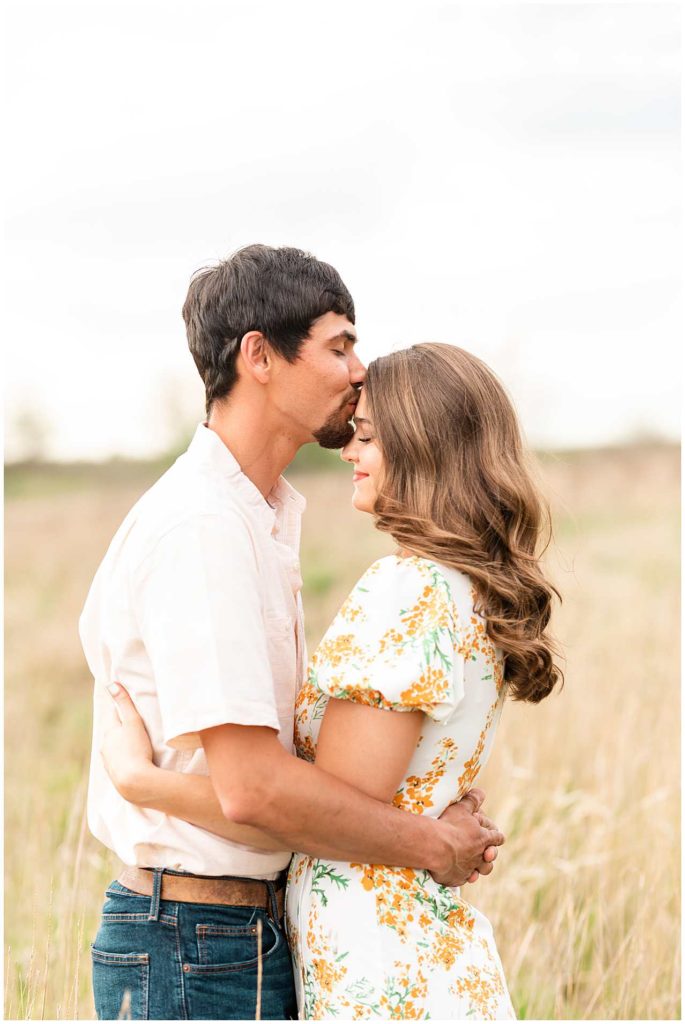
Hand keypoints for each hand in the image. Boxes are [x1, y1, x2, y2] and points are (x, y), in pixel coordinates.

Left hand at [101, 682, 155, 802]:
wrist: (135, 783)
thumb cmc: (136, 749)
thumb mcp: (133, 722)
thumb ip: (124, 703)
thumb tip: (111, 684)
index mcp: (109, 732)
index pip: (113, 715)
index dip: (120, 709)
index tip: (126, 705)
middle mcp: (105, 747)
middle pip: (112, 732)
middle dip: (120, 727)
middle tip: (132, 723)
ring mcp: (108, 762)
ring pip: (113, 748)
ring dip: (120, 745)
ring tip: (132, 743)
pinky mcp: (114, 775)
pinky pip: (117, 762)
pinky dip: (123, 759)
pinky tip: (131, 761)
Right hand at [431, 788, 504, 886]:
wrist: (435, 847)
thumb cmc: (449, 825)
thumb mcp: (461, 808)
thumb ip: (472, 801)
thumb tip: (481, 792)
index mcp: (483, 838)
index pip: (497, 838)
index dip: (496, 837)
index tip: (496, 837)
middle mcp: (479, 855)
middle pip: (491, 857)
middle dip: (489, 855)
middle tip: (484, 852)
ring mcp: (469, 869)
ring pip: (481, 871)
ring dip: (479, 868)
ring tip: (474, 866)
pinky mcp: (457, 879)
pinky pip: (463, 879)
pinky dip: (463, 876)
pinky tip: (458, 873)